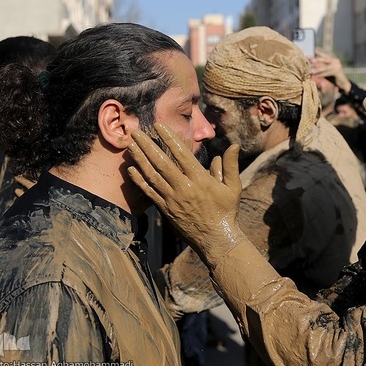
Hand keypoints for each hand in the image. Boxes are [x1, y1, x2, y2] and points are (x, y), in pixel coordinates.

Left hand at [127, 123, 246, 268]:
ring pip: (152, 175)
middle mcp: (184, 187)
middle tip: (135, 131)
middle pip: (161, 162)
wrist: (216, 239)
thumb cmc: (227, 211)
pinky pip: (149, 192)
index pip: (181, 154)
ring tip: (130, 145)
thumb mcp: (234, 188)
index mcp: (200, 179)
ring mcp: (172, 199)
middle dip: (147, 145)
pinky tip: (131, 170)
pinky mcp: (166, 209)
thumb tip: (234, 145)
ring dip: (140, 159)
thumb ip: (230, 166)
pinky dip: (139, 180)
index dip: (169, 138)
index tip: (158, 126)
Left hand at [310, 48, 351, 93]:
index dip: (320, 53)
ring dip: (318, 69)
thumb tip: (314, 63)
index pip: (325, 55)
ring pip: (325, 67)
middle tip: (311, 60)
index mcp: (334, 59)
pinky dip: (321, 75)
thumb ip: (323, 66)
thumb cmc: (335, 76)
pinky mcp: (337, 72)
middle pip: (325, 59)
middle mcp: (336, 61)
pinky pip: (327, 73)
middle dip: (317, 60)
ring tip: (312, 71)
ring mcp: (337, 66)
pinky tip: (316, 76)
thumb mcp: (329, 69)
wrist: (344, 82)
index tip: (314, 50)